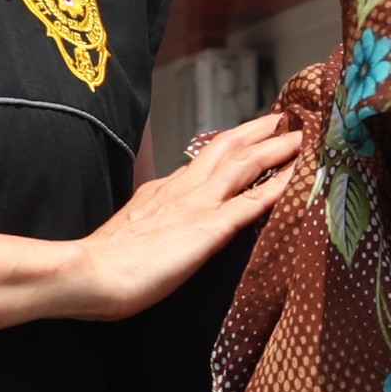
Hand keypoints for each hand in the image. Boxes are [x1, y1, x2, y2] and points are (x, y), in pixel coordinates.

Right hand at [70, 114, 300, 319]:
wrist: (87, 274)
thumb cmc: (101, 266)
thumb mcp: (131, 233)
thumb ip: (149, 224)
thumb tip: (160, 229)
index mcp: (163, 191)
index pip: (204, 161)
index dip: (231, 147)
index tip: (250, 137)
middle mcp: (183, 189)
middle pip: (228, 148)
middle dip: (258, 130)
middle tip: (285, 117)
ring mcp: (198, 205)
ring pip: (245, 165)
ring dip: (277, 147)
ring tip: (303, 135)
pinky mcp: (210, 228)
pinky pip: (253, 202)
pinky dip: (280, 185)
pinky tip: (299, 175)